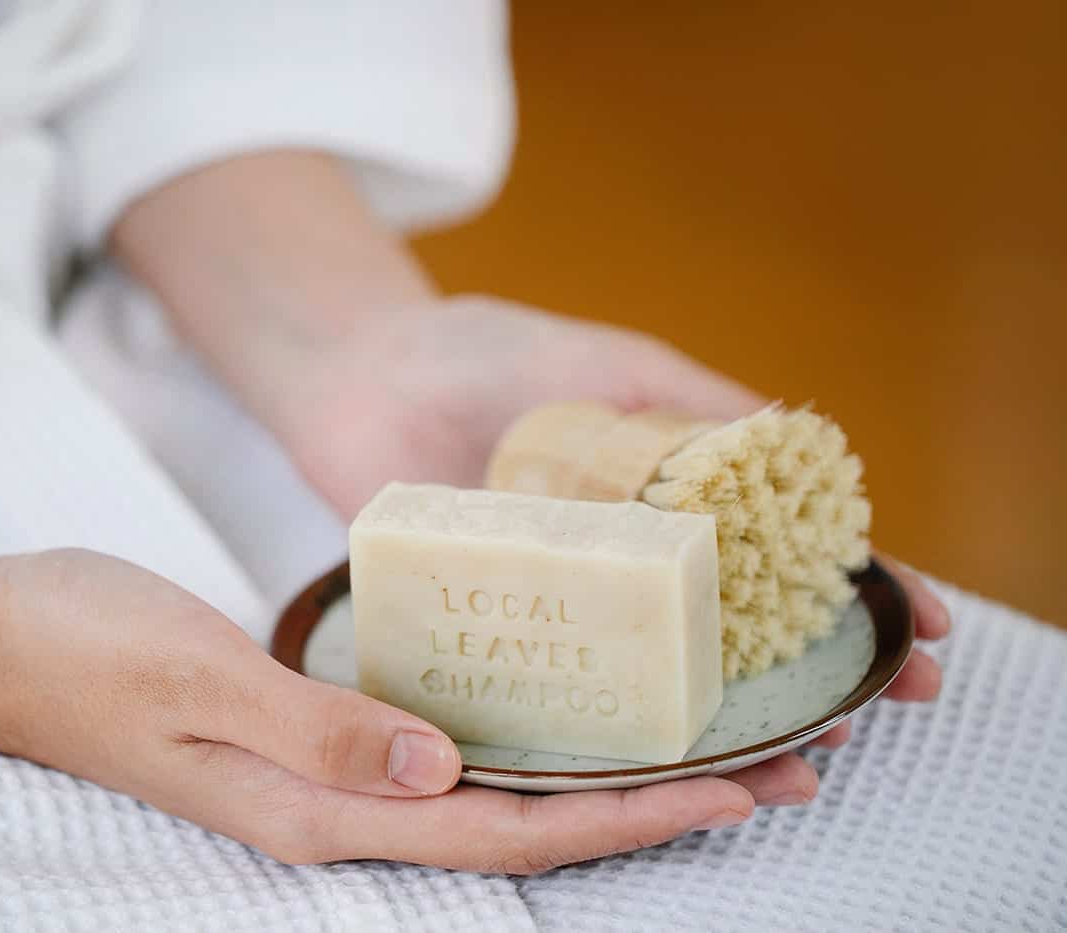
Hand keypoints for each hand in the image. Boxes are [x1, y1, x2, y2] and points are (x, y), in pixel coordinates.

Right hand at [0, 548, 818, 871]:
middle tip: (772, 774)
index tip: (734, 791)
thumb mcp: (190, 676)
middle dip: (644, 810)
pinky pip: (440, 757)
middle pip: (519, 830)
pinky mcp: (309, 739)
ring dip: (596, 782)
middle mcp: (331, 811)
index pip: (498, 834)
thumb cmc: (78, 646)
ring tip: (700, 752)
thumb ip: (315, 731)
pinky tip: (561, 717)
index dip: (621, 820)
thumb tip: (441, 769)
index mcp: (311, 810)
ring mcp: (319, 781)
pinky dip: (520, 746)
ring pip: (489, 799)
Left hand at [287, 296, 946, 738]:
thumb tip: (798, 440)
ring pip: (656, 677)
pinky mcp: (493, 628)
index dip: (854, 589)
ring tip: (788, 762)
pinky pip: (558, 689)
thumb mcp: (609, 365)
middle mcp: (624, 561)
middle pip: (733, 632)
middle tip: (869, 711)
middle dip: (811, 677)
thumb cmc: (487, 354)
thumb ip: (693, 405)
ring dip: (729, 724)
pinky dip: (609, 728)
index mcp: (666, 498)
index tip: (919, 627)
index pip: (778, 553)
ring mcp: (563, 601)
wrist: (359, 374)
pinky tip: (657, 759)